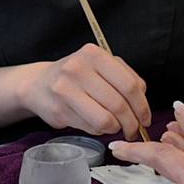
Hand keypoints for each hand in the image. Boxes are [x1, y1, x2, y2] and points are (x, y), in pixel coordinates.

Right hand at [25, 43, 150, 139]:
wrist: (39, 84)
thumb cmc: (77, 76)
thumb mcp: (100, 66)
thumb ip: (124, 77)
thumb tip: (143, 101)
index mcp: (95, 54)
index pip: (129, 85)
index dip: (142, 106)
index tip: (145, 118)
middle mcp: (79, 68)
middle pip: (119, 104)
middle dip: (132, 123)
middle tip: (134, 130)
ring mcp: (66, 88)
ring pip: (106, 119)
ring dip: (116, 128)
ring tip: (115, 126)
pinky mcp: (59, 109)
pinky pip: (91, 127)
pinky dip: (100, 130)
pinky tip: (96, 123)